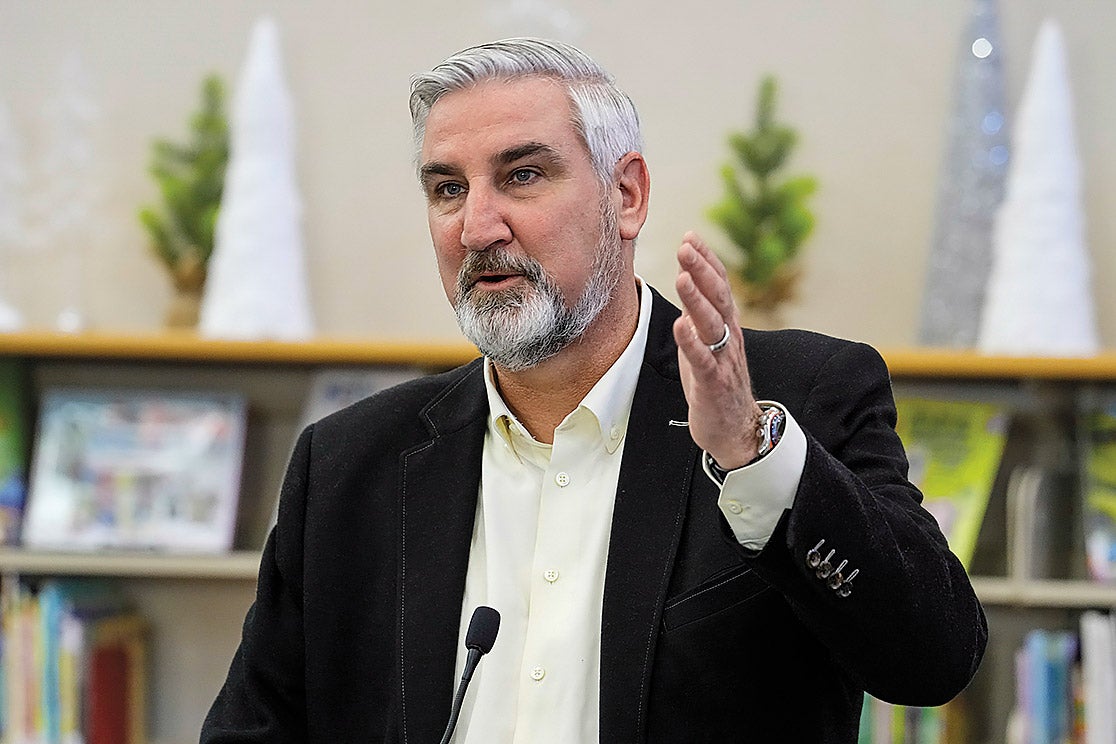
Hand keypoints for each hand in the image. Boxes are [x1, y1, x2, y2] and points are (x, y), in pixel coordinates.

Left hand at [672, 231, 762, 468]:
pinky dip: (692, 343)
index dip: (707, 260)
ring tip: (682, 277)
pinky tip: (680, 325)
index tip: (691, 236)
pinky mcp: (713, 384)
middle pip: (718, 297)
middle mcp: (729, 337)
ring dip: (697, 300)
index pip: (720, 284)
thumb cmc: (716, 381)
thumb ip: (699, 311)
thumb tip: (687, 277)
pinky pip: (703, 361)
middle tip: (686, 246)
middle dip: (702, 270)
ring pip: (712, 325)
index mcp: (727, 324)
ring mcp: (723, 360)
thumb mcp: (707, 340)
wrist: (736, 429)